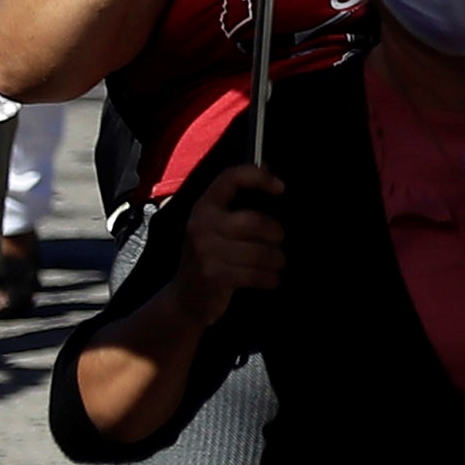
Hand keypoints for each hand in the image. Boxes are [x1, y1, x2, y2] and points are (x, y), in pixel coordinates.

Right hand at [167, 164, 286, 323]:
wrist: (184, 300)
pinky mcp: (213, 276)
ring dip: (276, 261)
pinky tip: (269, 279)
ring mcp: (205, 251)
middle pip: (257, 222)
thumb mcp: (216, 226)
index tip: (280, 188)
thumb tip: (265, 165)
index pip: (231, 178)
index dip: (259, 177)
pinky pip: (258, 274)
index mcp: (204, 208)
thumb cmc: (209, 258)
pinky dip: (271, 279)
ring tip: (275, 264)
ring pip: (262, 252)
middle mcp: (201, 226)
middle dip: (276, 235)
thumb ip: (239, 199)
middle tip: (277, 243)